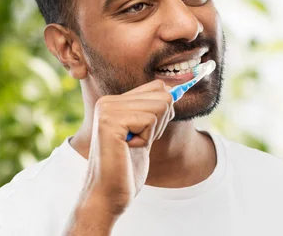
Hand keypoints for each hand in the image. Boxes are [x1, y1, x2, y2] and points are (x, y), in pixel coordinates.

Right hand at [80, 79, 174, 216]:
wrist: (108, 195)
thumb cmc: (126, 169)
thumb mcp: (143, 133)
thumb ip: (153, 110)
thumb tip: (175, 90)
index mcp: (113, 101)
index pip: (157, 86)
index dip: (163, 111)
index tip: (147, 132)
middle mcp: (107, 101)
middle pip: (162, 95)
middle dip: (160, 123)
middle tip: (138, 141)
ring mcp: (107, 109)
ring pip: (160, 106)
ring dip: (153, 132)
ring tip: (132, 145)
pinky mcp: (111, 121)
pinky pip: (150, 119)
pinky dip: (146, 139)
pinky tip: (128, 149)